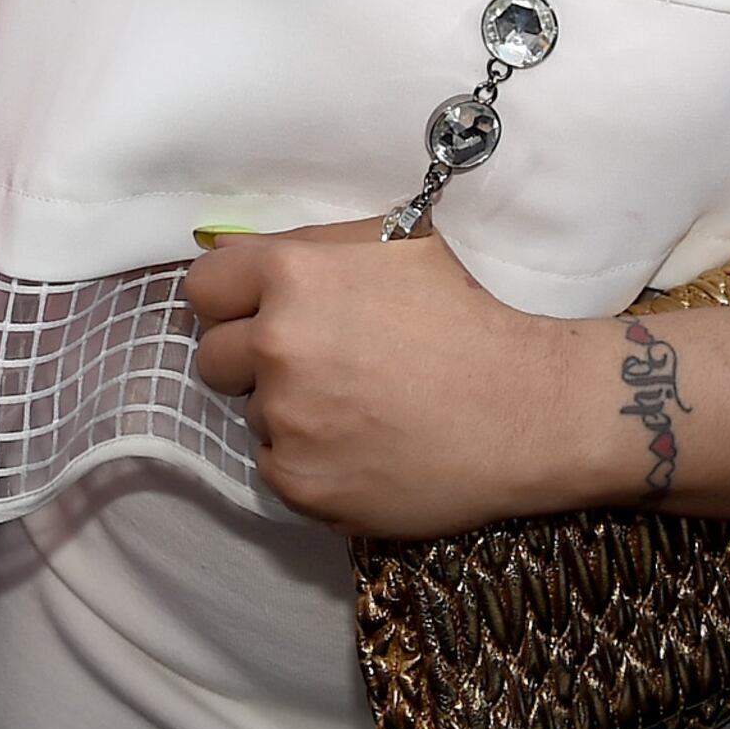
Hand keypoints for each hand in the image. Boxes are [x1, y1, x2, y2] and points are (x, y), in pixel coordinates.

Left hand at [187, 224, 576, 534]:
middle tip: (314, 366)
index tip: (257, 316)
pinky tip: (361, 446)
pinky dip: (308, 458)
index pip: (203, 288)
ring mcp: (286, 420)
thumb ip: (306, 245)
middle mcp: (277, 344)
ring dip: (287, 410)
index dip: (231, 301)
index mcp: (292, 276)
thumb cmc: (466, 313)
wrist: (526, 408)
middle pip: (213, 356)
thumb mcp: (394, 245)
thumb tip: (230, 251)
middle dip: (251, 358)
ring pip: (251, 413)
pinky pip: (275, 465)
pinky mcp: (302, 484)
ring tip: (356, 407)